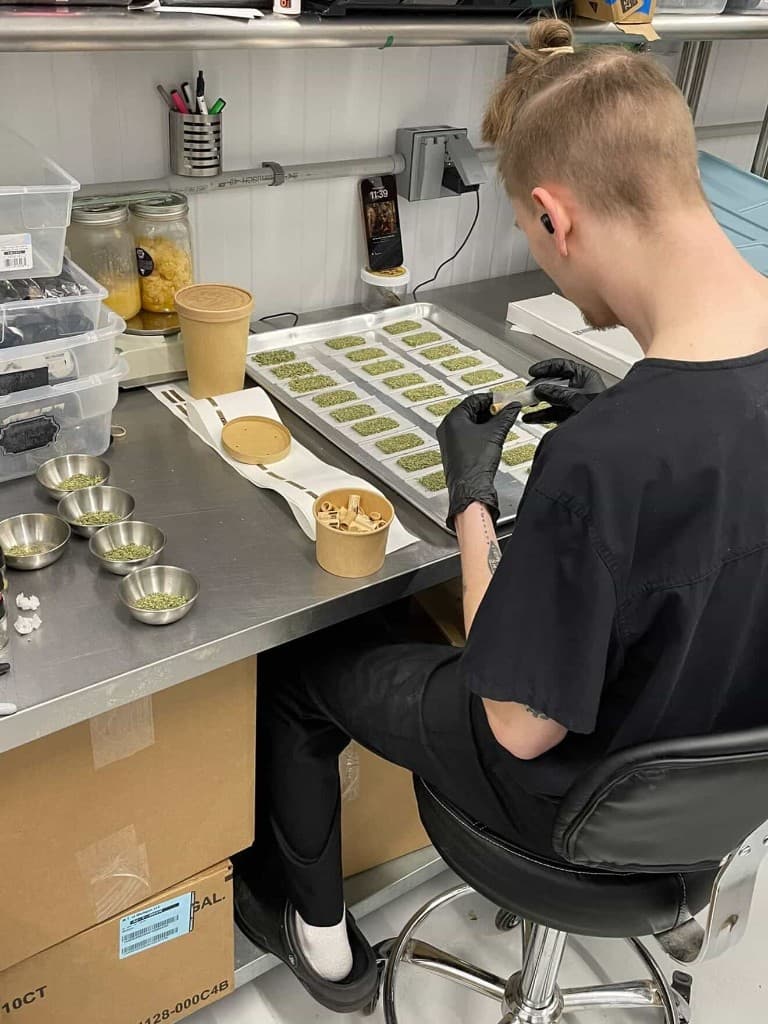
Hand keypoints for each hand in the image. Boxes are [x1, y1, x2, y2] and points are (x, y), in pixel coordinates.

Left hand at [437, 393, 520, 527]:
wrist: (470, 488)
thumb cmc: (475, 464)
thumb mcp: (495, 434)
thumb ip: (506, 416)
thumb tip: (512, 407)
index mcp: (453, 419)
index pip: (474, 399)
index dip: (492, 399)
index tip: (504, 401)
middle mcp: (448, 428)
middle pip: (471, 410)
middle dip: (490, 411)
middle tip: (505, 412)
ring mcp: (449, 440)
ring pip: (470, 423)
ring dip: (486, 422)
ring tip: (501, 424)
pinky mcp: (454, 451)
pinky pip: (467, 435)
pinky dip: (480, 433)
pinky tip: (492, 437)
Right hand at [523, 358, 604, 424]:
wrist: (606, 434)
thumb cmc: (602, 414)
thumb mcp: (576, 399)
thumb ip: (556, 393)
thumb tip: (541, 390)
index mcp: (585, 378)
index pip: (562, 366)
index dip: (546, 367)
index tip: (533, 371)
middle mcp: (579, 389)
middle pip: (553, 384)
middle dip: (539, 388)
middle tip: (528, 391)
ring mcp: (573, 403)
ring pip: (550, 400)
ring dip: (537, 403)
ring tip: (525, 405)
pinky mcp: (569, 417)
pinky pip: (551, 413)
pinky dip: (540, 415)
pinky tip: (530, 417)